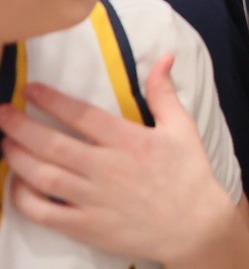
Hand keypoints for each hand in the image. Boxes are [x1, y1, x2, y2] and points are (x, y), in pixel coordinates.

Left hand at [0, 55, 240, 264]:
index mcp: (128, 141)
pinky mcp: (84, 225)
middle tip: (1, 113)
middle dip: (19, 126)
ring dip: (16, 158)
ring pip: (42, 176)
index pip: (81, 114)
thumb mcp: (183, 128)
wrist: (194, 226)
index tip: (29, 89)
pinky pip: (43, 211)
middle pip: (51, 144)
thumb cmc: (188, 174)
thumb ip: (164, 93)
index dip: (51, 100)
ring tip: (4, 143)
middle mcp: (105, 168)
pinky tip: (17, 184)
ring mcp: (92, 199)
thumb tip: (163, 57)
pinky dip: (23, 197)